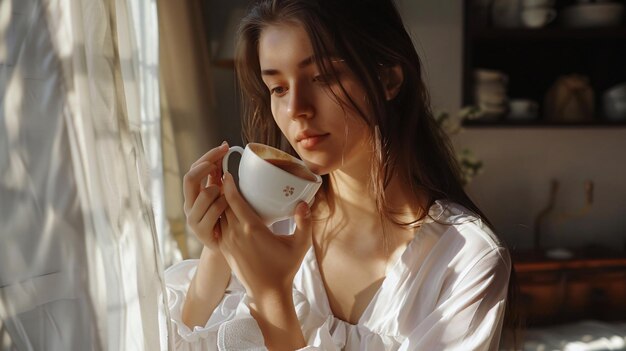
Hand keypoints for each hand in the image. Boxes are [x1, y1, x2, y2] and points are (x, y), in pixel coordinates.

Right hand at [183, 142, 229, 249]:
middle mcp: (189, 205)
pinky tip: (229, 207)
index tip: (224, 147)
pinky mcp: (201, 232)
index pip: (194, 169)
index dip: (208, 156)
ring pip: (204, 194)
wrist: (228, 247)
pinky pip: (213, 212)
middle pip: (190, 178)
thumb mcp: (222, 194)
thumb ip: (219, 176)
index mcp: (193, 194)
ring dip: (219, 190)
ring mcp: (193, 219)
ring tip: (227, 194)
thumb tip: (223, 149)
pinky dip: (223, 206)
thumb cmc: (227, 218)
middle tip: (221, 159)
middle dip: (206, 165)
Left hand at [218, 172, 312, 298]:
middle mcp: (235, 234)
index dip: (229, 185)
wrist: (268, 293)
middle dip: (221, 190)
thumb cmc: (284, 268)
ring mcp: (227, 242)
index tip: (228, 173)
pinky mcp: (224, 250)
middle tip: (223, 176)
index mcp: (252, 229)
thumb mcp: (300, 245)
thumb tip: (303, 203)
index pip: (234, 200)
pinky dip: (217, 216)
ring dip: (218, 203)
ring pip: (217, 216)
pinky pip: (216, 227)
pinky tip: (222, 210)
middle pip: (222, 204)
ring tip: (221, 190)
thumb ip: (304, 223)